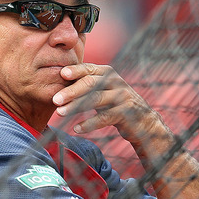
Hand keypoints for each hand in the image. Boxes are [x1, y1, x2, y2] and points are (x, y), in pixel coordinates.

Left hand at [52, 63, 170, 146]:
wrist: (143, 121)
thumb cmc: (115, 103)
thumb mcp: (103, 89)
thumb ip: (86, 83)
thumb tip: (58, 80)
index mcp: (108, 73)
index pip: (89, 69)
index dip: (76, 71)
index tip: (62, 74)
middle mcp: (116, 82)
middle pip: (91, 83)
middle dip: (71, 91)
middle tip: (55, 99)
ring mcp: (122, 97)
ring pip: (96, 99)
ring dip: (76, 106)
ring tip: (60, 113)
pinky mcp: (125, 113)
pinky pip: (104, 118)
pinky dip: (89, 123)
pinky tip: (76, 128)